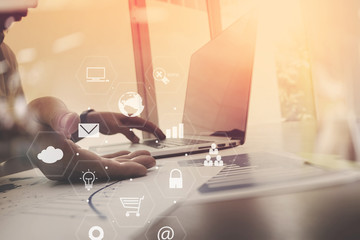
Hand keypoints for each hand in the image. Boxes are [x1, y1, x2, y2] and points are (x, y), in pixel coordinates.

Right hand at [24, 96, 158, 179]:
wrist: (18, 131)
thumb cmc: (29, 119)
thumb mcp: (42, 113)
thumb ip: (57, 118)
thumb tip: (71, 123)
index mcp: (63, 157)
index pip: (99, 168)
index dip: (123, 169)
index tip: (143, 170)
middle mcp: (70, 166)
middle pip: (107, 169)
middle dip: (131, 165)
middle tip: (151, 162)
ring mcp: (74, 165)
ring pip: (105, 165)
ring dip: (126, 160)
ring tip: (146, 157)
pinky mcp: (76, 160)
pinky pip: (99, 161)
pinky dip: (114, 157)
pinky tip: (127, 154)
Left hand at [86, 111, 165, 142]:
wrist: (93, 119)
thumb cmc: (102, 120)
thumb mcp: (114, 126)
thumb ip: (126, 132)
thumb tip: (137, 139)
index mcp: (130, 118)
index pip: (146, 124)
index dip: (155, 130)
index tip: (161, 135)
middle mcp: (130, 120)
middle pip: (146, 125)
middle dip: (155, 131)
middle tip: (164, 138)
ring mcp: (126, 123)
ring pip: (141, 128)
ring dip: (148, 133)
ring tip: (156, 138)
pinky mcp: (122, 128)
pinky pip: (133, 132)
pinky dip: (138, 136)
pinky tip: (139, 141)